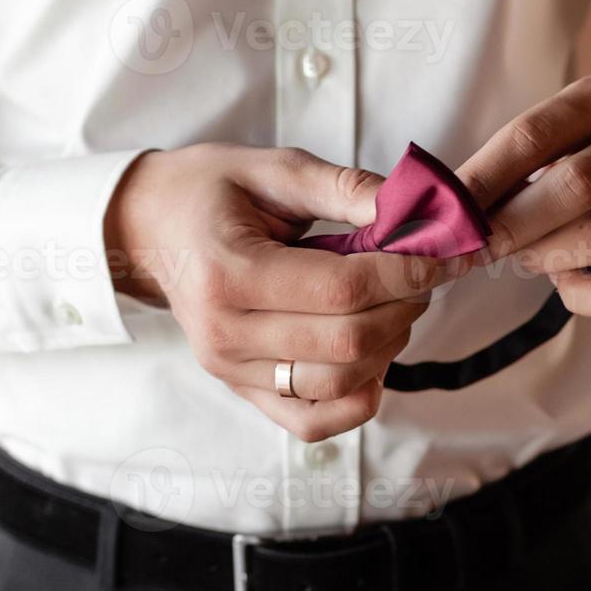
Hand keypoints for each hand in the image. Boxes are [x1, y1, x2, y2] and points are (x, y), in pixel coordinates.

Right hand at [106, 144, 462, 441]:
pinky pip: (314, 422)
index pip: (341, 290)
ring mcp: (231, 370)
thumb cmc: (207, 192)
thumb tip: (417, 210)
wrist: (147, 230)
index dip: (407, 272)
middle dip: (407, 306)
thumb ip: (344, 189)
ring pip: (340, 384)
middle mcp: (225, 334)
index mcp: (229, 273)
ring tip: (394, 303)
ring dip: (390, 346)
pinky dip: (358, 397)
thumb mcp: (272, 168)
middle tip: (423, 271)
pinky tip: (371, 354)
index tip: (443, 251)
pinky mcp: (242, 391)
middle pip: (348, 343)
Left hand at [456, 71, 590, 315]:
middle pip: (575, 185)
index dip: (480, 180)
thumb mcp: (539, 148)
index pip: (530, 136)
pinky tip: (569, 280)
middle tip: (471, 252)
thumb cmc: (569, 163)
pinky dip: (586, 297)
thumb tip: (420, 219)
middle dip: (511, 226)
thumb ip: (491, 174)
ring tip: (528, 256)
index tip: (441, 216)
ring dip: (547, 258)